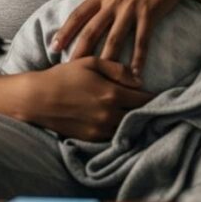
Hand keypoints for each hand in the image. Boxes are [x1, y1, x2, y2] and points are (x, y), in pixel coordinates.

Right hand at [22, 57, 153, 140]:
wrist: (37, 99)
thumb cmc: (63, 76)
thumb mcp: (90, 63)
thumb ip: (118, 70)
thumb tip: (139, 80)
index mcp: (112, 94)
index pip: (144, 100)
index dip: (156, 98)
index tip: (163, 96)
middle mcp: (109, 115)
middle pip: (139, 117)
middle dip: (147, 112)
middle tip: (155, 107)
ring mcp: (100, 129)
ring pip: (127, 129)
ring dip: (134, 123)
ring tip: (139, 116)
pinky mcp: (91, 139)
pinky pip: (113, 137)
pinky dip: (120, 131)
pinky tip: (121, 124)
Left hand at [52, 0, 196, 77]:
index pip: (79, 14)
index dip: (66, 30)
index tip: (54, 45)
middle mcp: (114, 2)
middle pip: (92, 30)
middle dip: (79, 49)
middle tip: (68, 67)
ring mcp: (131, 9)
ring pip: (114, 38)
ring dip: (106, 59)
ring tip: (98, 78)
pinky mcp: (149, 15)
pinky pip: (141, 40)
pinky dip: (138, 58)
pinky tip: (134, 74)